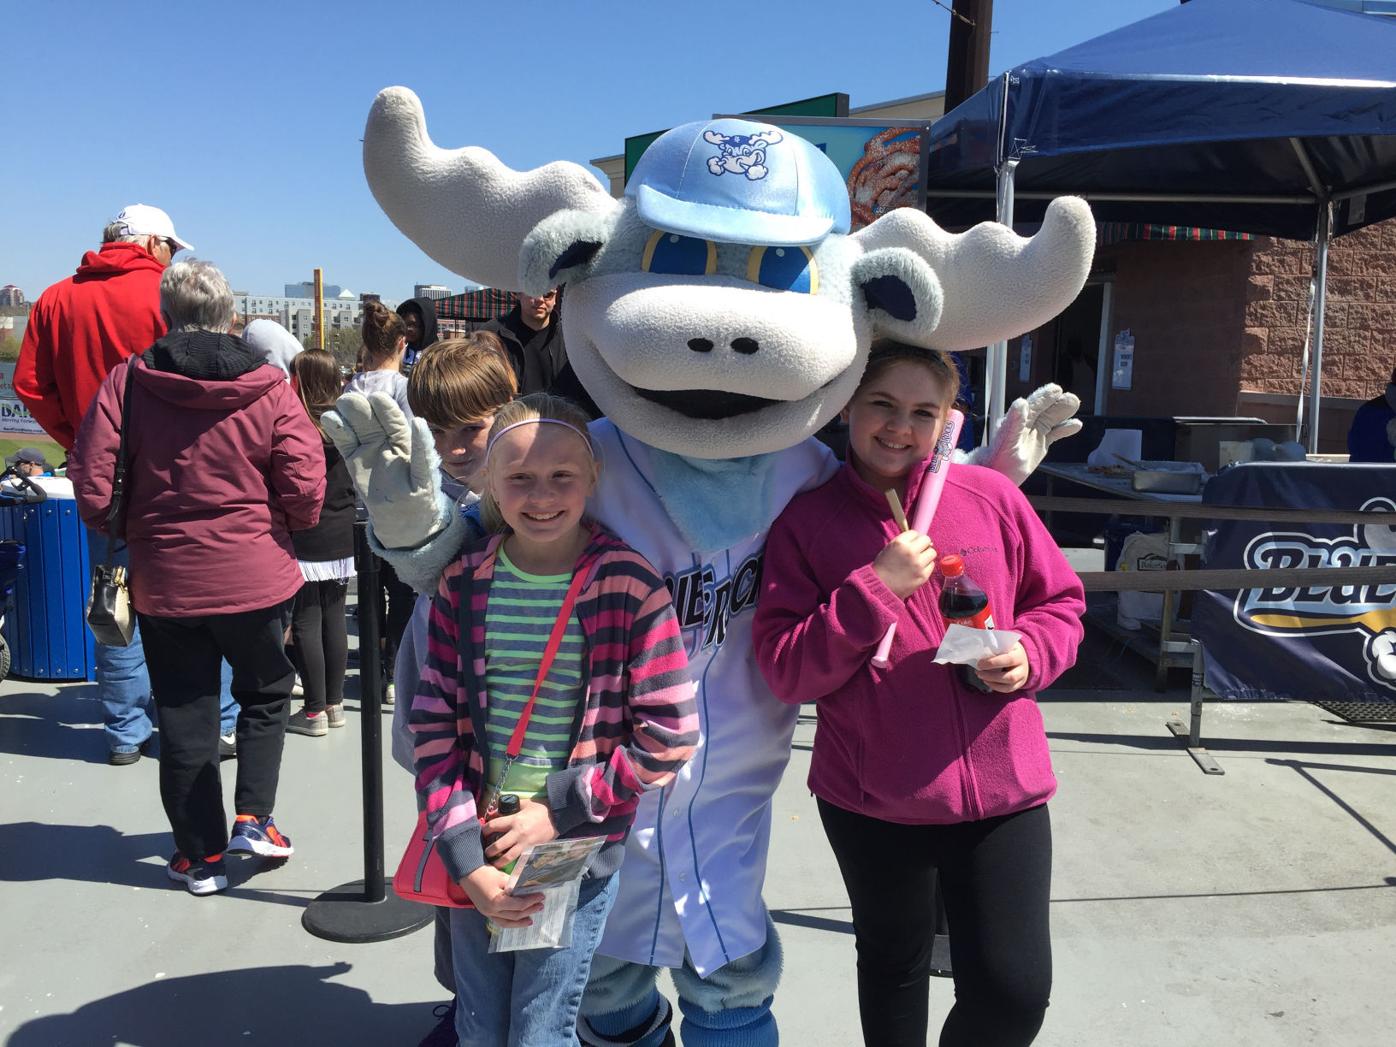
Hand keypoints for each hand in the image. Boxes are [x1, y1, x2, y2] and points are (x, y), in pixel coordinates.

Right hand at [321, 391, 443, 548]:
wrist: (402, 519)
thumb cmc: (419, 496)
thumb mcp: (424, 476)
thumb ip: (421, 452)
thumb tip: (419, 420)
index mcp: (406, 442)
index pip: (395, 421)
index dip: (386, 409)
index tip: (377, 398)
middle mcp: (386, 441)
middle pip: (372, 421)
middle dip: (362, 409)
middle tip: (350, 400)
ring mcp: (369, 449)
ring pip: (357, 428)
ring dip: (348, 416)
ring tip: (340, 405)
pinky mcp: (354, 461)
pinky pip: (345, 443)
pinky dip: (337, 430)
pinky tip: (329, 418)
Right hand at [460, 865, 544, 927]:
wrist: (467, 873)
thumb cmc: (485, 873)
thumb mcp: (503, 877)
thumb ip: (515, 886)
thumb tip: (529, 890)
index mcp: (496, 902)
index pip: (519, 905)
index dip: (531, 901)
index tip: (541, 896)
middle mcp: (491, 911)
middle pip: (514, 915)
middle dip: (529, 910)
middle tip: (540, 906)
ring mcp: (487, 913)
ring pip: (506, 922)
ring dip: (520, 921)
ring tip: (530, 920)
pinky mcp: (485, 912)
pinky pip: (499, 921)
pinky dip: (510, 922)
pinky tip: (517, 920)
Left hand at [483, 798, 558, 869]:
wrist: (558, 816)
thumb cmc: (541, 808)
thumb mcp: (525, 803)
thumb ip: (511, 806)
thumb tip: (497, 810)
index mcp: (514, 820)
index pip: (493, 826)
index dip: (485, 830)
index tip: (483, 832)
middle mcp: (517, 833)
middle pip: (497, 846)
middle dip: (488, 851)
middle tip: (485, 852)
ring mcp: (525, 843)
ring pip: (507, 857)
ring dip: (498, 862)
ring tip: (493, 863)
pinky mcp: (531, 849)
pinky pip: (519, 858)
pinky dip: (512, 862)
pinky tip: (507, 864)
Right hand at [873, 531, 936, 599]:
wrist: (881, 586)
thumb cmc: (884, 567)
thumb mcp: (890, 548)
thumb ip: (905, 542)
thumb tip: (923, 540)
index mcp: (900, 543)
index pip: (915, 533)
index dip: (913, 538)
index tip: (911, 544)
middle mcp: (911, 551)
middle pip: (926, 540)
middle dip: (922, 545)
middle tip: (917, 551)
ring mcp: (918, 564)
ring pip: (932, 552)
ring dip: (926, 555)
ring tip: (918, 561)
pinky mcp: (923, 575)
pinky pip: (931, 565)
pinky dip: (926, 566)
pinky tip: (917, 569)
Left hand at [975, 641, 1029, 692]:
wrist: (1021, 656)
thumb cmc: (1009, 649)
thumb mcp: (1004, 644)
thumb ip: (995, 647)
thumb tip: (979, 651)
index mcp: (1019, 654)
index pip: (1008, 660)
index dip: (993, 663)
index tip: (979, 663)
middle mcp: (1023, 667)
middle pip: (1010, 676)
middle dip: (991, 676)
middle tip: (978, 671)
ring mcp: (1022, 677)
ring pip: (1009, 685)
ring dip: (992, 681)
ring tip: (980, 676)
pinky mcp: (1019, 684)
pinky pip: (1007, 689)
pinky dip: (995, 687)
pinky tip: (986, 681)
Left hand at [978, 384, 1082, 486]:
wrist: (997, 475)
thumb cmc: (997, 458)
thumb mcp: (1006, 440)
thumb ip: (1014, 422)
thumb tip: (1021, 402)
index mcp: (1016, 420)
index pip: (1033, 406)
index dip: (1044, 397)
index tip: (1056, 390)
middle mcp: (1026, 424)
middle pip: (1045, 410)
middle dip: (1057, 403)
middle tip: (1072, 398)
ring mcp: (1034, 434)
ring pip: (1051, 419)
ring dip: (1062, 412)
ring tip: (1075, 403)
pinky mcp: (1040, 444)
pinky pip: (1055, 433)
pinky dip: (1065, 429)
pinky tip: (1076, 424)